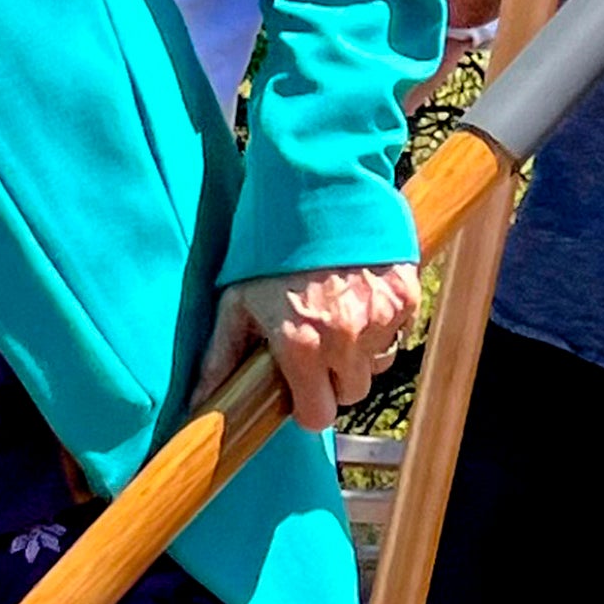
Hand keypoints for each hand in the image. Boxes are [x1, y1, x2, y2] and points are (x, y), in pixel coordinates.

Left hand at [210, 261, 422, 428]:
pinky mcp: (405, 296)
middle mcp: (345, 339)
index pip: (318, 415)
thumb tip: (197, 403)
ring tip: (337, 317)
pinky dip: (382, 323)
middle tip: (316, 348)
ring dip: (360, 352)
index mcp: (302, 346)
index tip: (299, 391)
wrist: (317, 188)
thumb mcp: (236, 301)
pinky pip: (398, 331)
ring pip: (377, 362)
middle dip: (334, 380)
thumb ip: (221, 356)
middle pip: (351, 393)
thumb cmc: (269, 247)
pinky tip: (358, 297)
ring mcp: (380, 318)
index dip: (308, 407)